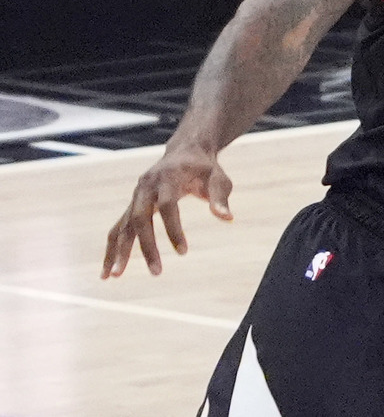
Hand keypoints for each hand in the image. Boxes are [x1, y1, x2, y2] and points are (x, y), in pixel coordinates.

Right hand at [104, 143, 233, 277]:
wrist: (185, 152)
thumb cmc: (205, 168)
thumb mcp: (218, 178)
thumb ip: (220, 197)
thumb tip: (228, 219)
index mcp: (168, 178)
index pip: (167, 206)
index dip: (174, 229)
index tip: (184, 253)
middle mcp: (146, 187)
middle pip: (141, 218)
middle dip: (147, 246)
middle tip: (157, 272)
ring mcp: (135, 197)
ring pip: (123, 226)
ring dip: (119, 251)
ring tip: (114, 277)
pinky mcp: (131, 206)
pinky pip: (118, 229)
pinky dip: (112, 249)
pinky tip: (108, 272)